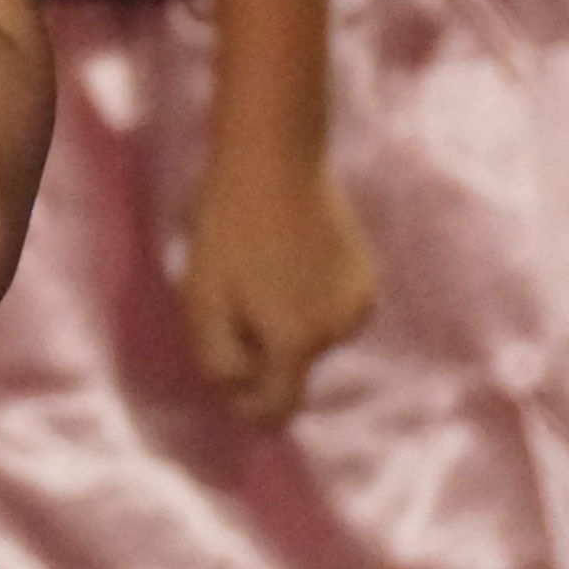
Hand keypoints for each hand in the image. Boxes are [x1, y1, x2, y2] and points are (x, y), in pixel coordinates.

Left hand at [176, 132, 372, 424]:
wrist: (273, 159)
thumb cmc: (227, 227)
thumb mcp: (201, 297)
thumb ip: (219, 358)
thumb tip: (237, 398)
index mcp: (298, 341)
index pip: (280, 406)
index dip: (252, 409)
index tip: (231, 396)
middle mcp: (339, 330)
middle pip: (293, 366)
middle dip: (263, 350)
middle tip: (232, 300)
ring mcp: (359, 302)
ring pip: (312, 336)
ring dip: (287, 321)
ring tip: (259, 271)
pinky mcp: (367, 276)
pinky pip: (330, 308)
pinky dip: (308, 297)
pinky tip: (287, 257)